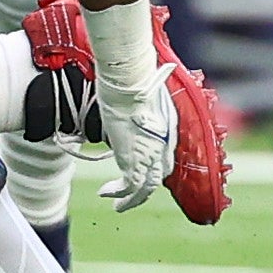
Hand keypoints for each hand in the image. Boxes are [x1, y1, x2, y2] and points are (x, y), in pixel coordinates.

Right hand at [76, 0, 177, 211]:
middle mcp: (161, 147)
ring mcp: (149, 155)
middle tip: (130, 197)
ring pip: (145, 188)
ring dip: (131, 199)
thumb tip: (162, 67)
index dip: (155, 170)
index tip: (141, 175)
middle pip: (158, 176)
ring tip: (118, 205)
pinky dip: (119, 195)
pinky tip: (106, 194)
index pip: (165, 160)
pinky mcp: (133, 161)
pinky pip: (130, 187)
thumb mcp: (147, 90)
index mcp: (166, 132)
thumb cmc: (137, 83)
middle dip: (144, 189)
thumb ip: (153, 88)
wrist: (130, 87)